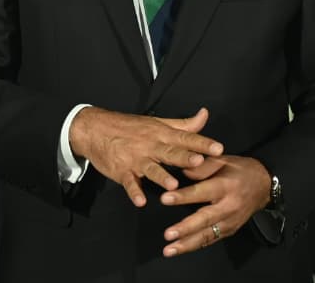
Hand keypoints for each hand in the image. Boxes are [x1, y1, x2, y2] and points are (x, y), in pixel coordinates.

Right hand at [69, 106, 223, 207]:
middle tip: (200, 163)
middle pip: (171, 152)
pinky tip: (140, 200)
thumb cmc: (130, 127)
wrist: (95, 128)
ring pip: (151, 169)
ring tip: (173, 186)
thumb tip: (205, 115)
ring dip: (162, 177)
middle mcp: (151, 145)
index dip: (202, 143)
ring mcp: (135, 159)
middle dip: (185, 158)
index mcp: (161, 134)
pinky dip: (134, 191)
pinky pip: (129, 183)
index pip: (186, 138)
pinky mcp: (121, 171)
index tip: (219, 148)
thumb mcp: (158, 122)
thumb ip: (183, 124)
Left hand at [159, 155, 270, 256]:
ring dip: (187, 244)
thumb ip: (202, 167)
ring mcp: (231, 221)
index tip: (165, 199)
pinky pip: (211, 239)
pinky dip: (196, 245)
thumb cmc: (240, 170)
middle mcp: (229, 206)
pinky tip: (181, 249)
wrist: (264, 186)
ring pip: (207, 235)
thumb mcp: (223, 160)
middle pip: (205, 219)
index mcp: (226, 186)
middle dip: (186, 228)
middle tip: (168, 234)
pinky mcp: (230, 230)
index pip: (202, 192)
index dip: (183, 196)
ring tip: (169, 250)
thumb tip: (180, 173)